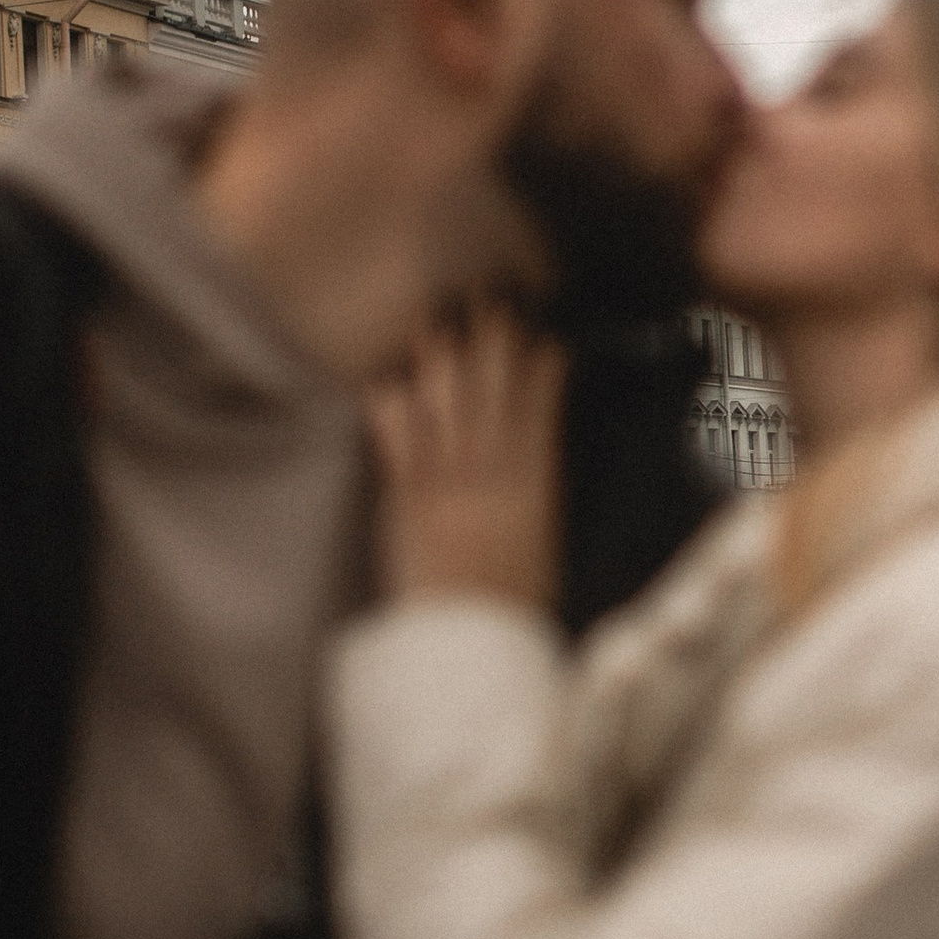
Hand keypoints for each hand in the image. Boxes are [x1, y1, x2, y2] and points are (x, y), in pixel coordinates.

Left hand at [368, 309, 565, 609]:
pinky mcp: (405, 497)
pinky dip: (392, 404)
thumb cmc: (517, 604)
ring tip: (438, 315)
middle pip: (493, 387)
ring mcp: (444, 479)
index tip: (544, 332)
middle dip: (493, 337)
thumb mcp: (550, 540)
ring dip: (441, 353)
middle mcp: (491, 469)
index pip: (540, 403)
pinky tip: (387, 376)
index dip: (541, 362)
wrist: (468, 643)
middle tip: (492, 295)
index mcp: (536, 480)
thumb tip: (541, 448)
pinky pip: (396, 437)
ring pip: (445, 399)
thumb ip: (543, 490)